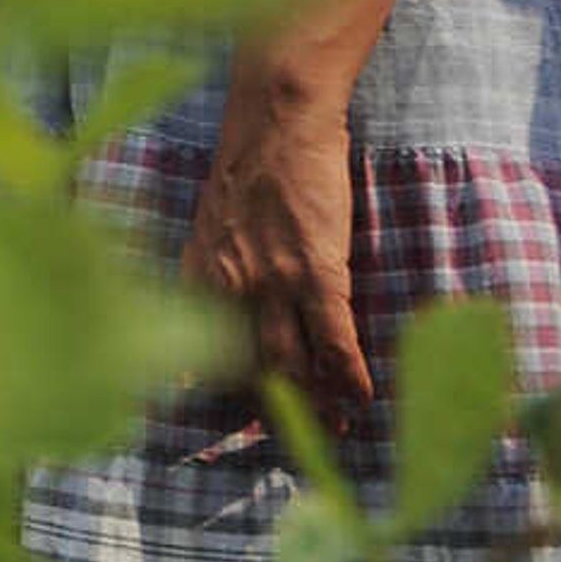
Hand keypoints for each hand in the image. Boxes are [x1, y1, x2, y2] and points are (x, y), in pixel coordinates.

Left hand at [181, 84, 371, 418]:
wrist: (276, 119)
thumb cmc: (248, 166)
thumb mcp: (210, 225)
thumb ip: (214, 269)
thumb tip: (227, 311)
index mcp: (198, 274)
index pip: (200, 351)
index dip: (220, 394)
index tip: (234, 423)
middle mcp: (228, 285)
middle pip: (249, 368)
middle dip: (273, 411)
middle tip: (295, 443)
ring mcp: (273, 280)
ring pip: (293, 361)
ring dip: (316, 402)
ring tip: (336, 431)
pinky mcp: (318, 268)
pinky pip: (334, 335)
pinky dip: (348, 373)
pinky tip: (362, 398)